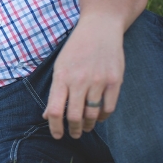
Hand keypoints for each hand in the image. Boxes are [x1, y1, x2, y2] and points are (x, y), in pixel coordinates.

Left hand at [42, 17, 123, 138]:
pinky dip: (103, 117)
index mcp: (62, 77)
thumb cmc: (76, 49)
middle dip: (73, 130)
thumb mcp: (60, 67)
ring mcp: (98, 80)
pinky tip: (98, 117)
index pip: (54, 110)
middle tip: (74, 134)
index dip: (54, 127)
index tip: (57, 135)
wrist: (100, 27)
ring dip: (88, 125)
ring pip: (92, 114)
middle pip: (74, 116)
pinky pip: (109, 107)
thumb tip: (47, 115)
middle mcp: (79, 80)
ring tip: (85, 128)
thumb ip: (55, 91)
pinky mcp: (115, 80)